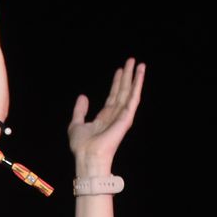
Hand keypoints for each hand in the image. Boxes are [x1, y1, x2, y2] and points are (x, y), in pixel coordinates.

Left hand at [68, 57, 145, 173]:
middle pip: (123, 92)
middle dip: (127, 76)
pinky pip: (134, 99)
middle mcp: (115, 116)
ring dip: (136, 78)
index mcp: (104, 118)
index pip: (113, 97)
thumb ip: (80, 110)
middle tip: (132, 60)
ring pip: (130, 93)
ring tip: (140, 64)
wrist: (87, 156)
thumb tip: (83, 96)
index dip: (116, 83)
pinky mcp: (126, 118)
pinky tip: (140, 75)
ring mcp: (122, 116)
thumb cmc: (82, 146)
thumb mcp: (76, 124)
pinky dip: (138, 86)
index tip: (120, 70)